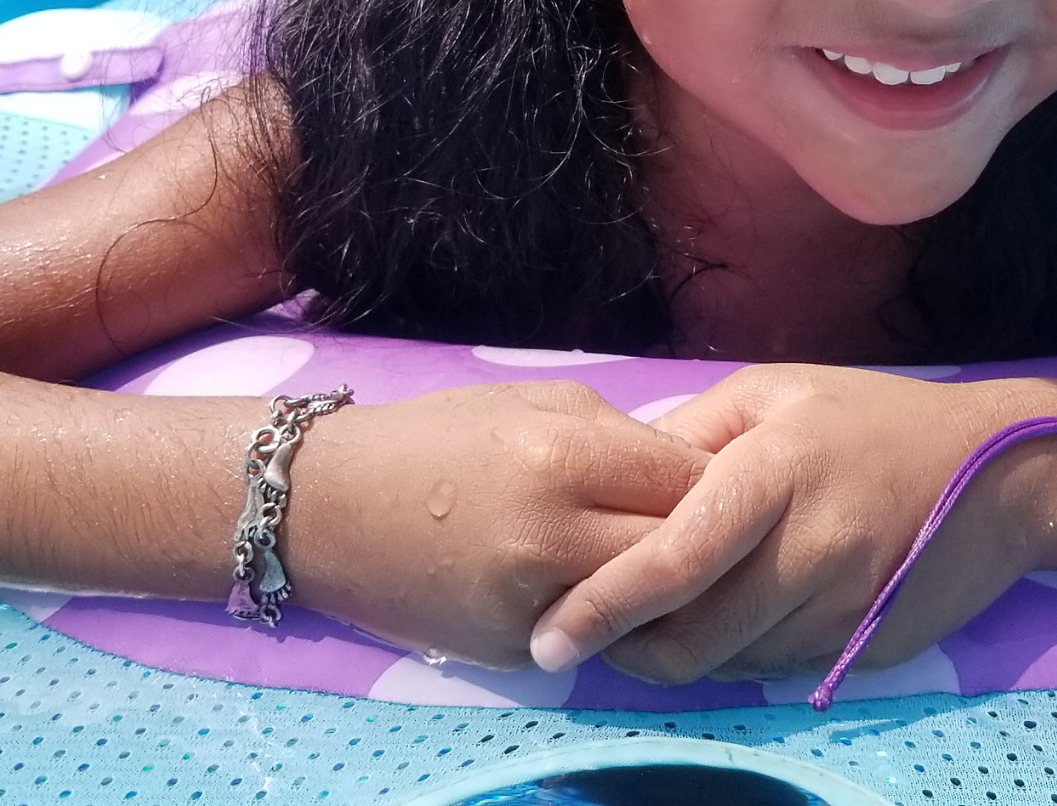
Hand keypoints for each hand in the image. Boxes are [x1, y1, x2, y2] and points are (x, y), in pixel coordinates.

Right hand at [279, 380, 709, 668]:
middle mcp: (550, 538)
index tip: (731, 473)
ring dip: (673, 587)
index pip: (689, 481)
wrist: (325, 508)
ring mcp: (530, 605)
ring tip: (679, 559)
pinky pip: (598, 637)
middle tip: (723, 523)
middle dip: (710, 538)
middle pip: (681, 553)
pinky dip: (618, 616)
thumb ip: (626, 436)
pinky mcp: (514, 652)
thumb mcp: (539, 403)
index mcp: (562, 457)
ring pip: (648, 608)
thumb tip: (698, 472)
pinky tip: (619, 590)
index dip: (720, 479)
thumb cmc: (439, 437)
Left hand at [526, 365, 1056, 684]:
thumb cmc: (875, 419)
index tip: (547, 638)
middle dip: (624, 649)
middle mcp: (810, 546)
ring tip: (639, 630)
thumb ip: (694, 432)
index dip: (601, 607)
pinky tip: (715, 626)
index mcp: (776, 471)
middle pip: (692, 634)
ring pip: (727, 663)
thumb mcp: (779, 390)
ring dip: (673, 659)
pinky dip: (729, 658)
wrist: (1005, 477)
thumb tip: (614, 469)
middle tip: (580, 637)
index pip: (672, 559)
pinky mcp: (862, 644)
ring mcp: (841, 604)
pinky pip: (771, 669)